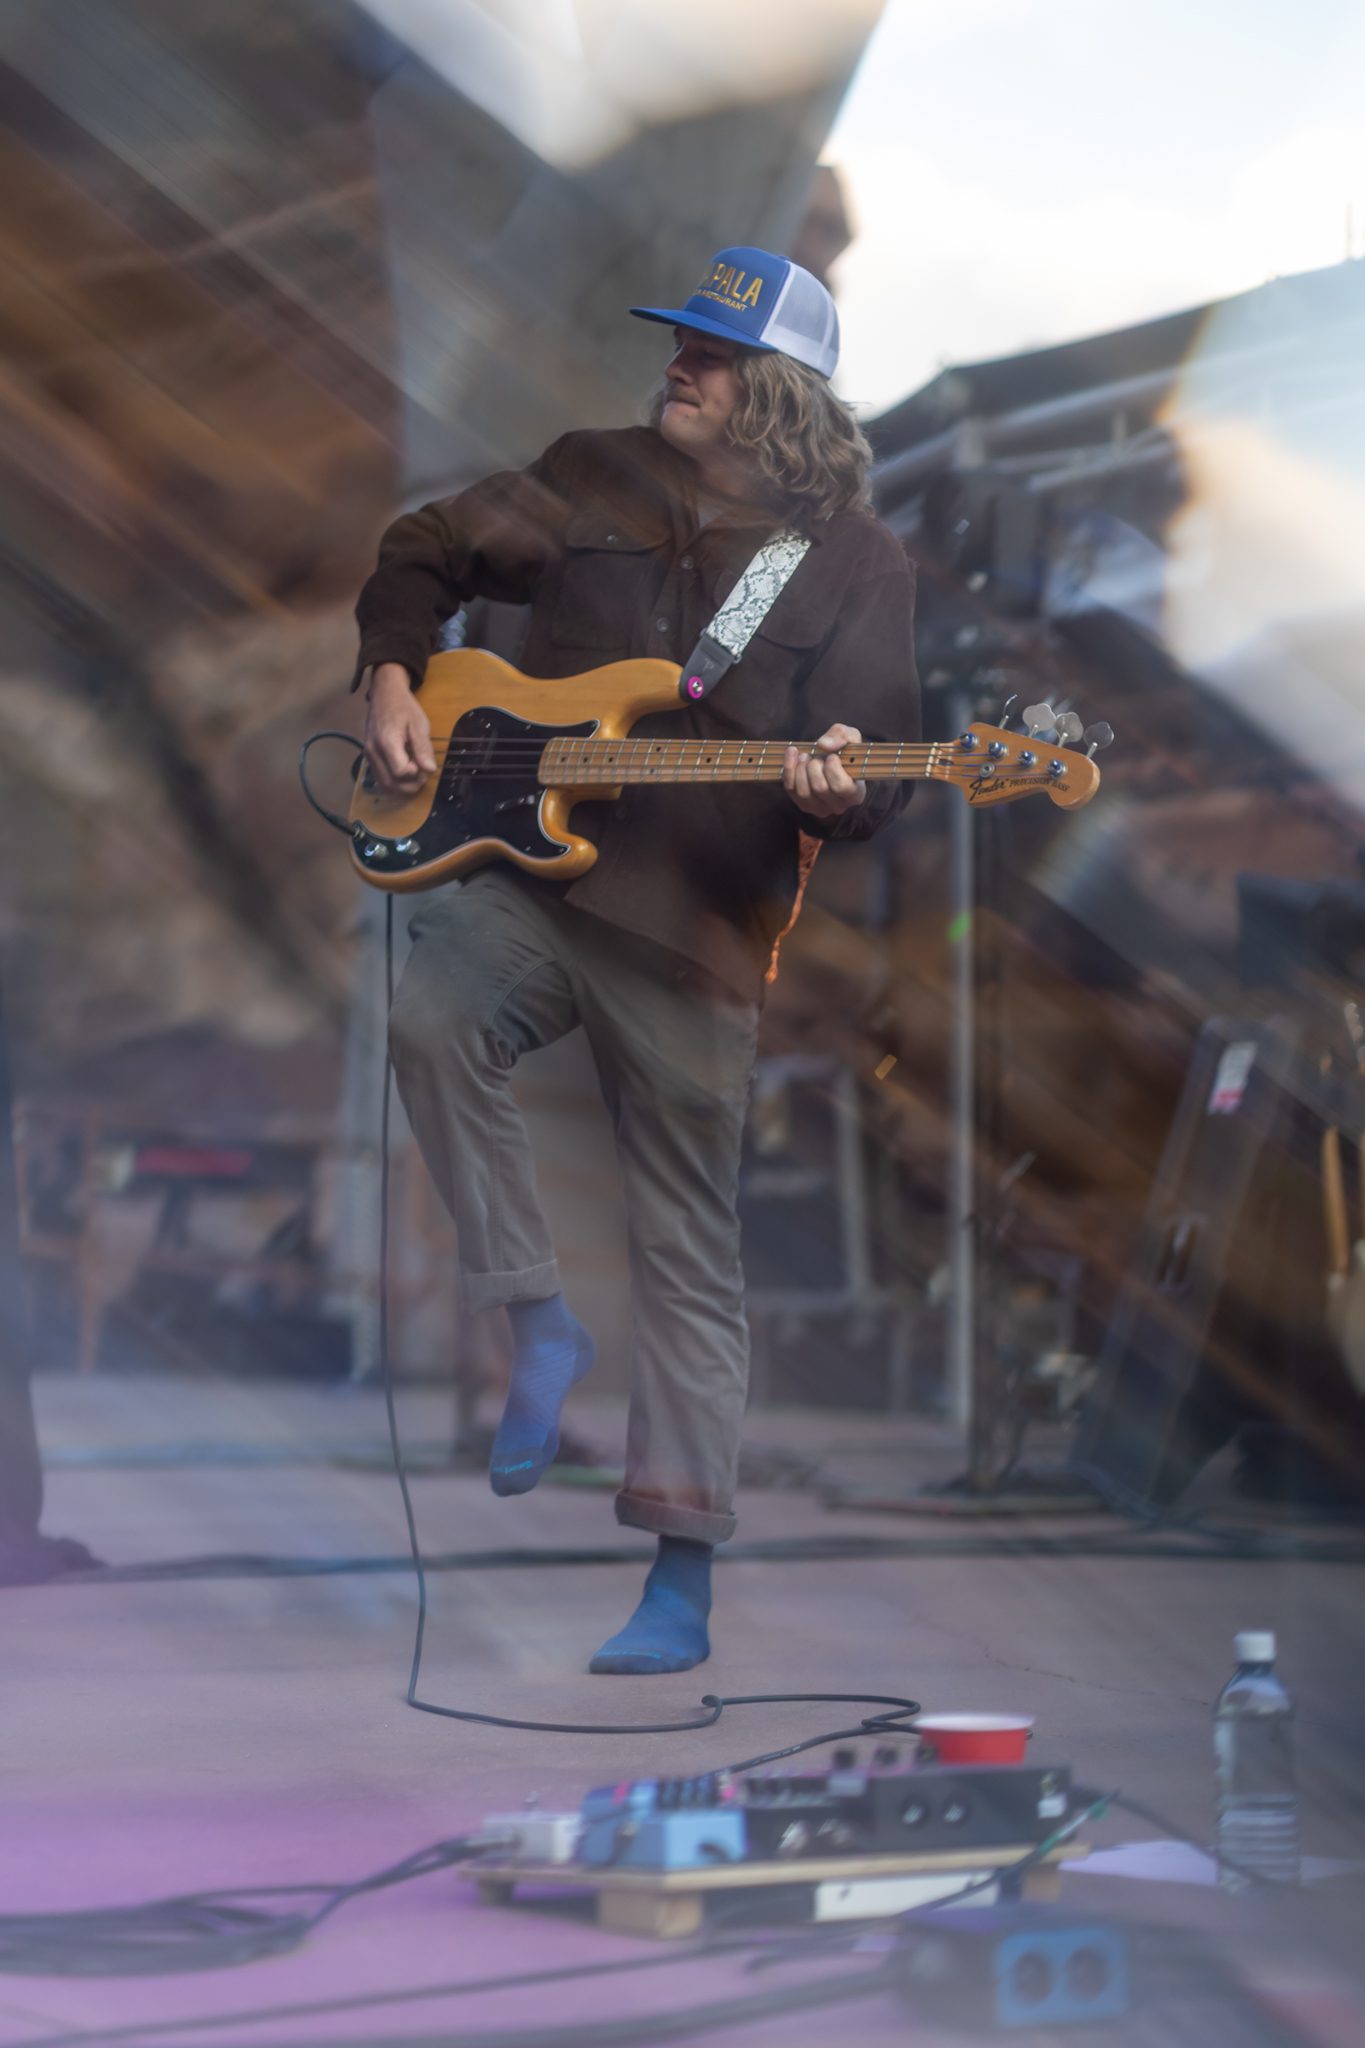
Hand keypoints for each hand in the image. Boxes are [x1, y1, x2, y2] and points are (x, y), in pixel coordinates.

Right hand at [363, 663, 436, 794]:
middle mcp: (373, 751)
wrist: (384, 693)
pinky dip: (394, 782)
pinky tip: (405, 773)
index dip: (415, 774)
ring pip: (384, 784)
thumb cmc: (403, 706)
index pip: (400, 772)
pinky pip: (380, 777)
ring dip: (401, 787)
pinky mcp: (369, 755)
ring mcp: (368, 754)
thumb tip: (430, 769)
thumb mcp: (419, 724)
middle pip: (390, 783)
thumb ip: (423, 747)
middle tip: (423, 776)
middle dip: (410, 786)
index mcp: (387, 741)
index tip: (424, 765)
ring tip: (415, 776)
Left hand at [782, 723, 866, 819]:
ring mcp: (820, 809)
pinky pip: (791, 789)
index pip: (841, 787)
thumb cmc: (845, 751)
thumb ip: (841, 735)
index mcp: (855, 794)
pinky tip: (793, 754)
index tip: (831, 756)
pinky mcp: (803, 805)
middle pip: (820, 788)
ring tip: (805, 756)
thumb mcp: (850, 737)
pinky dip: (789, 769)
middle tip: (816, 755)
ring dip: (801, 768)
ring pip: (804, 792)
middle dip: (814, 766)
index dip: (832, 769)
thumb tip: (823, 744)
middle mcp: (838, 806)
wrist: (832, 761)